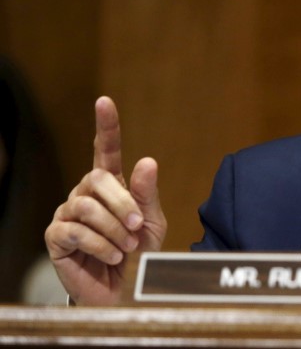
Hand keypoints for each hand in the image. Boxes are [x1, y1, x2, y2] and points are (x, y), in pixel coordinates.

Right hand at [44, 96, 166, 305]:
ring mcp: (68, 214)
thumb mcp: (152, 223)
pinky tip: (111, 256)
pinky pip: (75, 231)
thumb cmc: (140, 254)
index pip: (106, 150)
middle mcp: (86, 194)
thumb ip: (147, 194)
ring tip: (126, 247)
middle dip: (123, 203)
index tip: (104, 102)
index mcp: (112, 186)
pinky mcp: (56, 237)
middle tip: (137, 228)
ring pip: (86, 206)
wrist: (126, 290)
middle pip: (97, 179)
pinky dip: (99, 244)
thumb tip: (147, 161)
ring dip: (114, 229)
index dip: (106, 126)